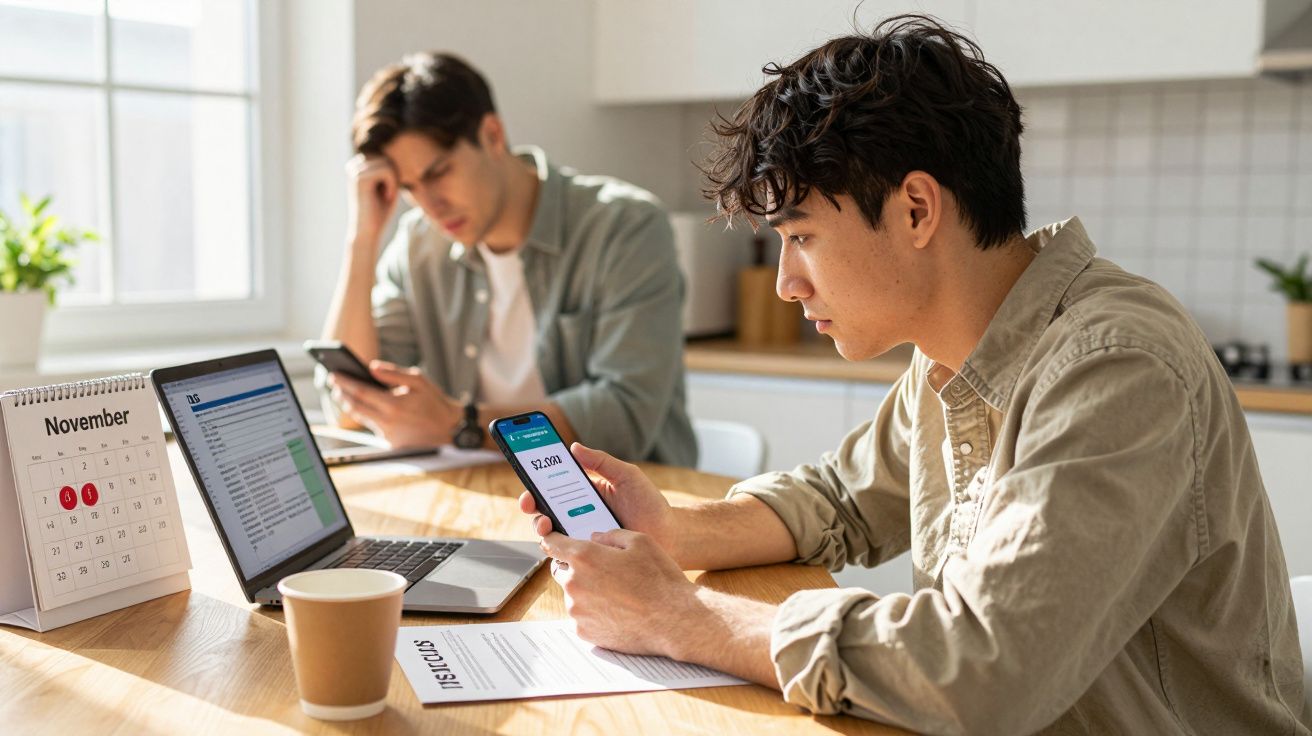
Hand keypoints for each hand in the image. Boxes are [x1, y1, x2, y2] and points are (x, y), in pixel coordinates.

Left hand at [328, 360, 460, 447]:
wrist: (450, 431)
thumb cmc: (435, 404)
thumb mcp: (419, 381)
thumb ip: (394, 373)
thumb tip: (372, 367)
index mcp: (394, 405)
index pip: (360, 392)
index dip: (344, 383)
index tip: (333, 375)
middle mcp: (388, 422)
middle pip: (355, 407)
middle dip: (341, 395)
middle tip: (334, 384)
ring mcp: (388, 435)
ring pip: (361, 418)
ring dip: (350, 405)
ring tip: (343, 394)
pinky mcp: (390, 444)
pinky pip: (372, 427)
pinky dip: (365, 415)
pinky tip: (362, 406)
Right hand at [345, 154, 398, 244]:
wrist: (368, 231)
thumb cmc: (380, 211)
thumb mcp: (388, 185)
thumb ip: (389, 168)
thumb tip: (396, 149)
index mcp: (358, 166)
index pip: (386, 157)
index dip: (393, 175)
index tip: (386, 192)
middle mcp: (354, 166)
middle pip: (387, 159)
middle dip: (394, 178)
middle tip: (386, 196)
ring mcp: (355, 170)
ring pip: (388, 164)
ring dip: (394, 183)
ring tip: (385, 196)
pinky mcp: (360, 177)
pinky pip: (387, 171)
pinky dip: (393, 186)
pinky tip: (386, 198)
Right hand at [517, 443, 681, 562]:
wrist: (670, 536)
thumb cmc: (649, 504)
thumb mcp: (627, 476)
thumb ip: (601, 462)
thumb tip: (574, 447)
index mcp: (583, 493)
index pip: (552, 485)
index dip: (535, 481)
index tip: (528, 475)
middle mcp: (577, 515)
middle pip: (544, 510)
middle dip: (532, 505)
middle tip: (532, 503)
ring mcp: (581, 537)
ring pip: (550, 534)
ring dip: (541, 527)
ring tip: (548, 524)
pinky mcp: (588, 557)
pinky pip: (566, 556)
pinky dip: (559, 550)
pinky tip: (564, 545)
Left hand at [542, 529, 696, 655]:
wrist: (674, 621)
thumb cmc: (660, 579)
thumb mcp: (641, 542)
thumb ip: (611, 535)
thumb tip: (594, 538)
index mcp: (585, 557)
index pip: (552, 543)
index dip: (552, 540)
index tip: (553, 541)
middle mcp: (574, 584)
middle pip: (560, 570)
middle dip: (574, 567)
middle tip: (600, 570)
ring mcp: (577, 611)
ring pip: (572, 595)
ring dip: (586, 591)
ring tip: (617, 594)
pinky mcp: (584, 632)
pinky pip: (581, 617)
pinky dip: (593, 612)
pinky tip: (617, 611)